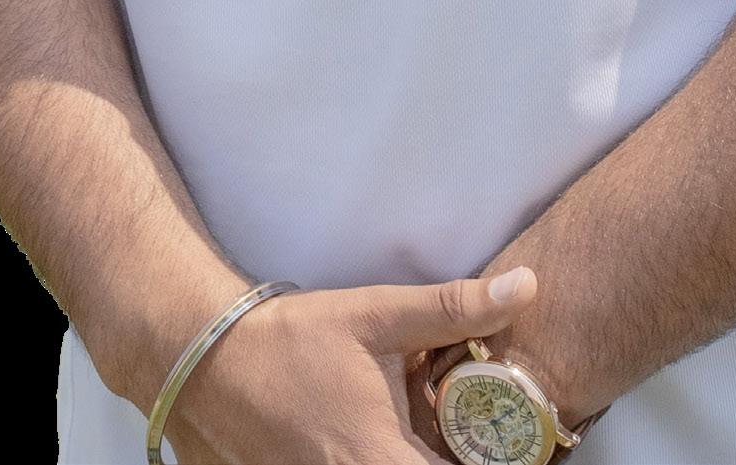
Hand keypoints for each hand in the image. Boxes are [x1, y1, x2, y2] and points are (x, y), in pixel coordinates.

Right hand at [160, 266, 537, 463]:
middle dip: (459, 453)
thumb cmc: (292, 340)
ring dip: (425, 452)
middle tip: (470, 426)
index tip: (508, 438)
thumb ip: (452, 309)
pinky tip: (393, 428)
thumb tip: (524, 287)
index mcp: (384, 462)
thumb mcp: (373, 316)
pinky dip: (392, 453)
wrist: (211, 361)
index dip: (496, 463)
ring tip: (430, 422)